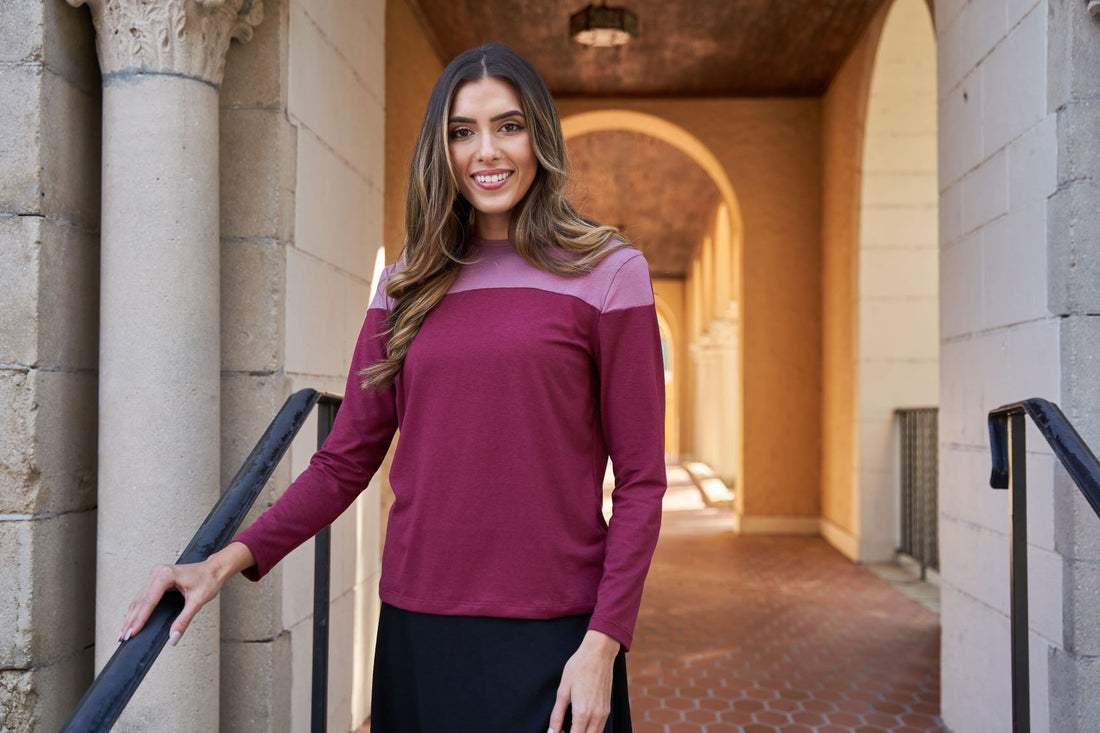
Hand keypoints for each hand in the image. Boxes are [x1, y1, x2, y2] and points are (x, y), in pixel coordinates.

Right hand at [118, 542, 254, 645]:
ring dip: (131, 617)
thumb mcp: (198, 602)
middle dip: (131, 621)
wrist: (214, 569)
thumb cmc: (208, 580)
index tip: (131, 633)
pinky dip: (136, 611)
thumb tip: (173, 638)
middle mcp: (157, 573)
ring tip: (122, 635)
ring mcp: (155, 575)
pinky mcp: (155, 580)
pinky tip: (130, 622)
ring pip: (139, 600)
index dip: (139, 619)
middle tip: (122, 639)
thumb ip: (184, 620)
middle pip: (140, 602)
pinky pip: (143, 598)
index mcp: (165, 575)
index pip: (148, 601)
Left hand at [548, 630, 619, 732]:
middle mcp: (596, 716)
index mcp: (583, 712)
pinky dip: (590, 730)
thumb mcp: (563, 690)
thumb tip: (552, 731)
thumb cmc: (579, 667)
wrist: (599, 653)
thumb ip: (557, 714)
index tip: (556, 732)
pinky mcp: (607, 709)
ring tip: (569, 726)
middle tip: (561, 729)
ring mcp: (604, 713)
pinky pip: (599, 728)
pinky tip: (579, 722)